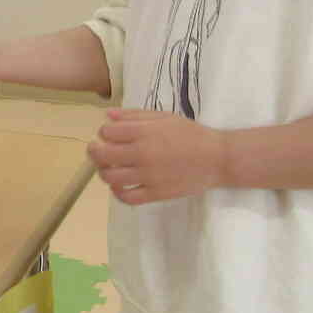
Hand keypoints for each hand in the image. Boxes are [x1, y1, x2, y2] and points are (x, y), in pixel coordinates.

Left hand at [87, 109, 228, 203]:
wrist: (217, 158)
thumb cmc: (191, 134)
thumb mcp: (163, 117)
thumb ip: (134, 115)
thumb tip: (108, 116)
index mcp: (144, 132)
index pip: (107, 133)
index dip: (104, 132)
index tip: (108, 134)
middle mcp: (142, 154)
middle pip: (102, 155)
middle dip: (95, 151)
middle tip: (97, 150)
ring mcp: (148, 176)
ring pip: (110, 177)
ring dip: (103, 172)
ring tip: (108, 168)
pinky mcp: (156, 193)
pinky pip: (127, 197)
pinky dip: (118, 193)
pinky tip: (120, 185)